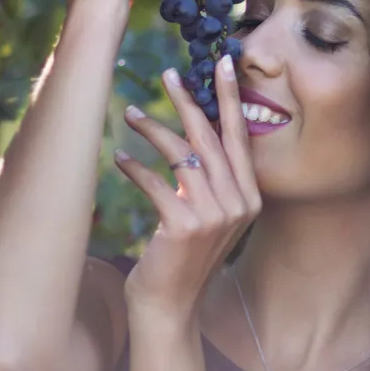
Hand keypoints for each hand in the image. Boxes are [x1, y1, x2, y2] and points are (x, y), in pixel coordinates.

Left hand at [114, 55, 261, 328]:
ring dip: (151, 129)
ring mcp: (214, 216)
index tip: (221, 63)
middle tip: (167, 75)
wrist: (169, 307)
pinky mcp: (183, 227)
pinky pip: (156, 183)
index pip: (240, 137)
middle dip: (188, 101)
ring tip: (128, 114)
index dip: (231, 98)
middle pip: (211, 138)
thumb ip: (212, 179)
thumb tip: (198, 130)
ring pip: (182, 154)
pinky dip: (134, 167)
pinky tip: (119, 158)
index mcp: (250, 197)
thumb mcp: (208, 215)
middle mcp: (239, 204)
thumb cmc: (182, 257)